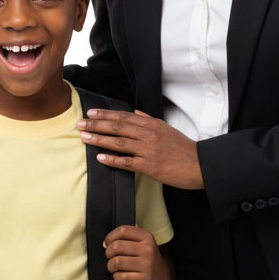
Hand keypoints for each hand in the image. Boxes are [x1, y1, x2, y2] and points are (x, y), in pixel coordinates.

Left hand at [78, 109, 203, 189]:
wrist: (199, 164)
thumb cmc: (183, 148)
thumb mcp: (166, 128)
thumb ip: (148, 120)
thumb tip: (134, 113)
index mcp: (151, 124)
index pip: (123, 116)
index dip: (105, 114)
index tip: (90, 113)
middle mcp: (148, 134)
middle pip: (117, 127)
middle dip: (96, 124)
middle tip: (80, 124)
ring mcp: (148, 150)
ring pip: (118, 142)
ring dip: (99, 139)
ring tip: (84, 138)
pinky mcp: (149, 166)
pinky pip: (126, 162)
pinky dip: (112, 159)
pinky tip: (99, 158)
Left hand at [104, 225, 173, 279]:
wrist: (160, 278)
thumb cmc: (144, 258)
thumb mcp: (142, 243)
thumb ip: (126, 236)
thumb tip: (105, 243)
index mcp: (147, 237)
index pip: (123, 230)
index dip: (110, 237)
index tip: (107, 243)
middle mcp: (148, 249)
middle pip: (117, 246)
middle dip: (108, 253)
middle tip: (110, 257)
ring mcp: (147, 265)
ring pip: (117, 262)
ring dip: (110, 266)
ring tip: (113, 267)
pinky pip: (121, 276)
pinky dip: (116, 277)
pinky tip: (119, 275)